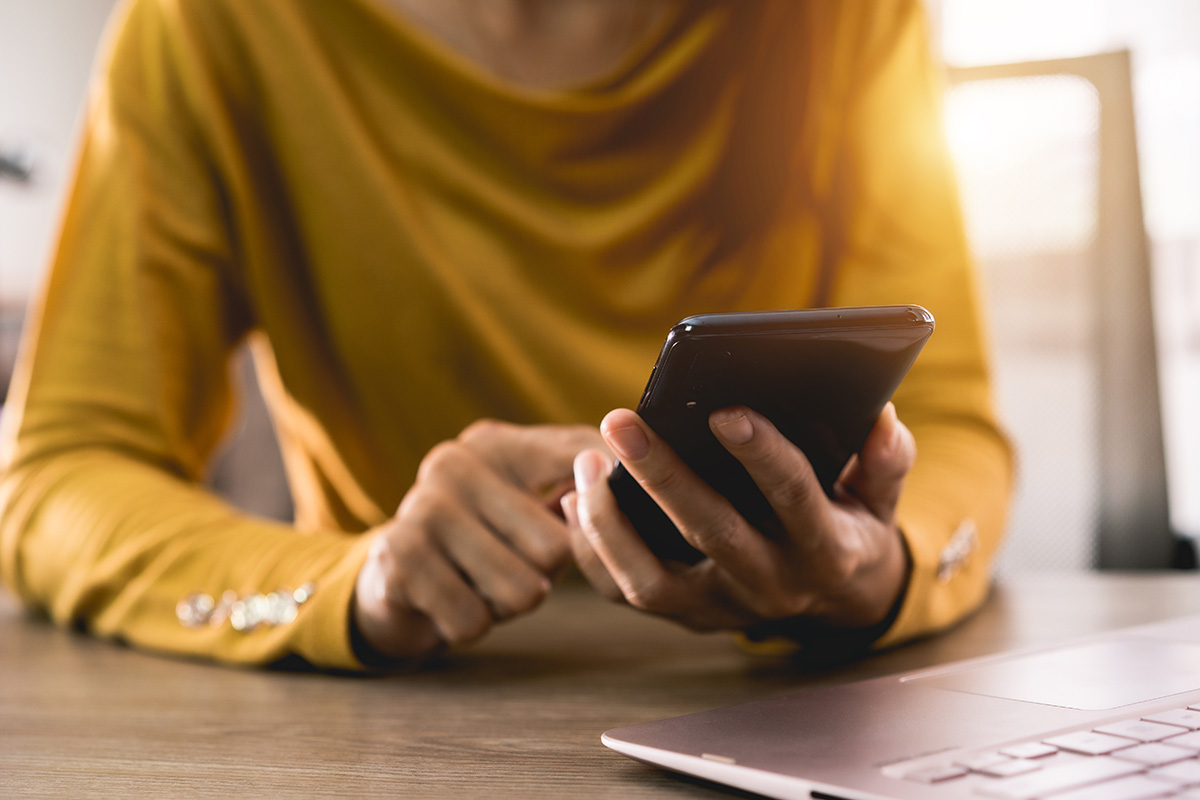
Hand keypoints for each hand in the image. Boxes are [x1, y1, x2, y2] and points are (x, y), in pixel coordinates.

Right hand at [353, 419, 605, 663]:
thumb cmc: (486, 540)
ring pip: (521, 591)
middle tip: (510, 565)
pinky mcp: (397, 559)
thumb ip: (587, 480)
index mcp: (496, 442)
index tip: (595, 523)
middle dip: (544, 575)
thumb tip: (635, 475)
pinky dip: (472, 623)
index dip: (600, 509)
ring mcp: (420, 507)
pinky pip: (474, 621)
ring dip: (508, 604)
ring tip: (482, 583)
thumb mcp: (533, 501)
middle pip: (556, 548)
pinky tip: (452, 599)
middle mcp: (454, 463)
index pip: (584, 466)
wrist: (395, 580)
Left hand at [564, 403, 913, 635]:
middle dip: (662, 475)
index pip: (794, 498)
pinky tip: (574, 498)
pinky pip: (627, 591)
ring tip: (586, 462)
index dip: (762, 454)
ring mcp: (724, 608)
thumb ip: (884, 458)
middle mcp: (772, 587)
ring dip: (610, 522)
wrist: (837, 600)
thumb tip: (880, 415)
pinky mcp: (688, 616)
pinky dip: (592, 550)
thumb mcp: (881, 495)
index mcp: (825, 550)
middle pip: (710, 532)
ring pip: (652, 581)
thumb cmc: (850, 526)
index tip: (724, 409)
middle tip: (619, 422)